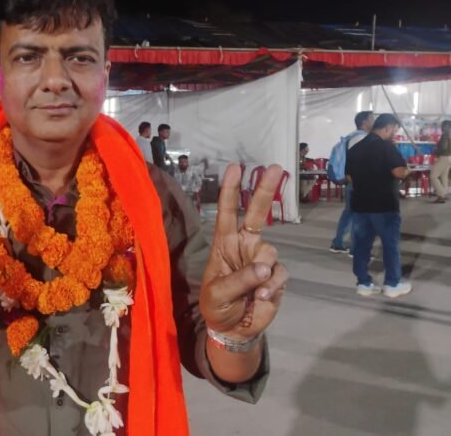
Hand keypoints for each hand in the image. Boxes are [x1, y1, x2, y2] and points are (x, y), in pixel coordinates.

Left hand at [200, 164, 288, 341]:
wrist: (232, 329)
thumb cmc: (216, 305)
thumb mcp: (217, 293)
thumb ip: (239, 279)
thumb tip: (263, 267)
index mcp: (224, 244)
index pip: (226, 212)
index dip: (230, 190)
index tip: (235, 168)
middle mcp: (245, 246)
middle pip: (258, 213)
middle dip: (265, 190)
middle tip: (274, 167)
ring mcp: (262, 260)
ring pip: (270, 251)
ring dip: (262, 272)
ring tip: (251, 293)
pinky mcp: (277, 277)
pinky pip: (279, 274)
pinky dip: (271, 287)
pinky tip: (261, 299)